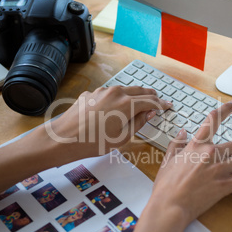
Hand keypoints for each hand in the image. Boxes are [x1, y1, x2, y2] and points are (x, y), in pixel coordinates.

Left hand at [47, 85, 171, 157]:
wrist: (63, 138)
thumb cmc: (93, 142)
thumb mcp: (122, 137)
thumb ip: (139, 122)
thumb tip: (150, 112)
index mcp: (126, 104)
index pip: (150, 101)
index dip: (161, 104)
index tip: (168, 106)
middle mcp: (115, 92)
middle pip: (139, 90)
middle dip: (151, 95)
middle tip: (158, 101)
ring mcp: (101, 91)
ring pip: (124, 89)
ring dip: (135, 95)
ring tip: (140, 102)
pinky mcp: (91, 93)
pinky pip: (109, 93)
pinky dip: (118, 98)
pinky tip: (116, 108)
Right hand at [120, 99, 231, 231]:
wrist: (169, 205)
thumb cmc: (166, 185)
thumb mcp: (168, 160)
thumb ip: (177, 143)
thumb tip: (182, 131)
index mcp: (197, 146)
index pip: (213, 121)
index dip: (226, 110)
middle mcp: (211, 154)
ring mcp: (219, 169)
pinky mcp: (225, 185)